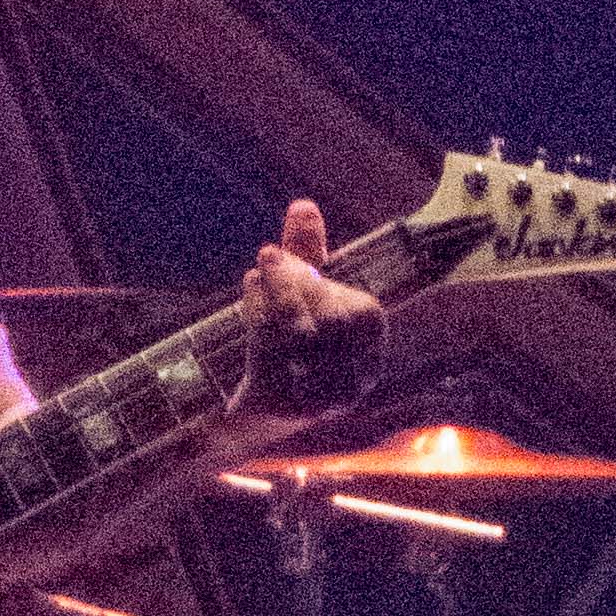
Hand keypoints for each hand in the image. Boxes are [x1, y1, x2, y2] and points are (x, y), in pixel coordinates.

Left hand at [238, 199, 384, 416]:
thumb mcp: (301, 295)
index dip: (320, 280)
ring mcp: (321, 398)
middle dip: (296, 283)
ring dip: (275, 299)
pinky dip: (261, 327)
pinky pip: (275, 361)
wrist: (257, 411)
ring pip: (302, 340)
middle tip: (267, 255)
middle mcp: (353, 380)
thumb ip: (308, 252)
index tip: (281, 252)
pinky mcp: (286, 408)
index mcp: (370, 352)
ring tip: (256, 276)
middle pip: (332, 323)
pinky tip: (245, 307)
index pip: (360, 313)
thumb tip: (302, 204)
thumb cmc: (290, 341)